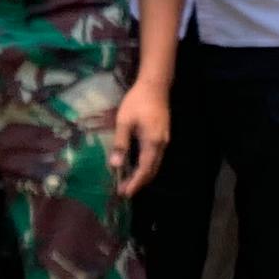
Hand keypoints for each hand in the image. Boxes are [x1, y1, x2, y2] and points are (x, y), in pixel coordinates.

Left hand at [111, 78, 170, 193]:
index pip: (144, 169)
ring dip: (142, 175)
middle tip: (124, 191)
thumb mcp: (124, 122)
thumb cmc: (137, 101)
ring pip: (155, 164)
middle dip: (139, 182)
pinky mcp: (162, 136)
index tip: (125, 193)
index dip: (135, 183)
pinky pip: (155, 156)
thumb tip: (115, 165)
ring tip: (128, 181)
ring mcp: (164, 140)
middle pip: (152, 170)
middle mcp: (161, 145)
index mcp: (152, 143)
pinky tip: (136, 166)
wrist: (155, 85)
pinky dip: (146, 165)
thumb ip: (120, 144)